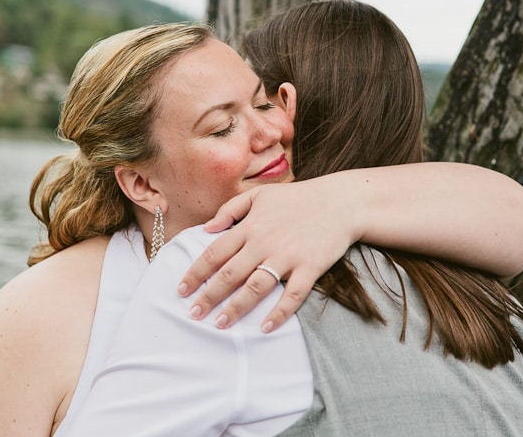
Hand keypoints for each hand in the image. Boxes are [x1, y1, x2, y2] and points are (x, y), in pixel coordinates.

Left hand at [177, 180, 354, 331]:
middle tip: (193, 314)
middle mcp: (264, 243)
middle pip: (230, 273)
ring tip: (220, 325)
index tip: (181, 289)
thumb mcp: (260, 195)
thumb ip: (231, 209)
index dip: (196, 272)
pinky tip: (265, 327)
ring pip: (256, 287)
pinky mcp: (310, 267)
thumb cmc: (298, 198)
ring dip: (236, 308)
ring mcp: (288, 256)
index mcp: (250, 226)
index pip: (215, 252)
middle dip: (209, 296)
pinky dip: (279, 313)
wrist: (341, 201)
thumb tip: (207, 229)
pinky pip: (292, 295)